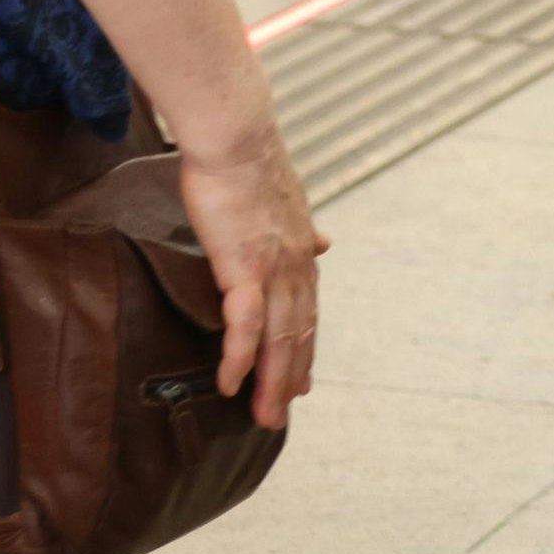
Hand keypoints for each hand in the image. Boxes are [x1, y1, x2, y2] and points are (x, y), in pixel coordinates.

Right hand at [176, 118, 325, 428]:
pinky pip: (246, 324)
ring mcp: (274, 268)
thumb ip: (297, 232)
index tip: (302, 382)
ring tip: (265, 416)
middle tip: (281, 415)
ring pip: (278, 338)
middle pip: (297, 334)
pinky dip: (240, 357)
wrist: (237, 138)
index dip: (304, 349)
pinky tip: (231, 384)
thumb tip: (322, 243)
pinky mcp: (245, 266)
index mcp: (300, 253)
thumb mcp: (281, 203)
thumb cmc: (246, 166)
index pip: (306, 312)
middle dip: (291, 379)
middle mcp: (295, 266)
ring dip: (272, 381)